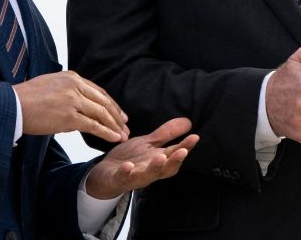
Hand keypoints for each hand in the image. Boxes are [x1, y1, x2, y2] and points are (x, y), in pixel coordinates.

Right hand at [14, 71, 128, 142]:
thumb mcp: (50, 86)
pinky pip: (94, 126)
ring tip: (123, 134)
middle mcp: (75, 85)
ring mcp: (73, 100)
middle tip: (126, 125)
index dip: (111, 104)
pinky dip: (107, 132)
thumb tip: (76, 108)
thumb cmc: (26, 99)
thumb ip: (66, 92)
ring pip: (102, 114)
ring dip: (115, 125)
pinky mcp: (69, 116)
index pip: (98, 91)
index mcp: (71, 77)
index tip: (119, 113)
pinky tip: (114, 138)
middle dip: (117, 115)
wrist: (12, 105)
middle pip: (103, 101)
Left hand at [83, 117, 198, 198]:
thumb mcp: (149, 143)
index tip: (195, 137)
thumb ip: (167, 134)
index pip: (175, 153)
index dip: (186, 147)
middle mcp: (150, 170)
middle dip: (175, 160)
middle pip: (166, 168)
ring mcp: (135, 176)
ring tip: (159, 158)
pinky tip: (128, 166)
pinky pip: (123, 177)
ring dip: (154, 167)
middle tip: (182, 151)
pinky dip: (126, 172)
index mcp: (158, 160)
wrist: (106, 174)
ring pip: (147, 175)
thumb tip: (188, 122)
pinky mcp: (119, 178)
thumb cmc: (130, 159)